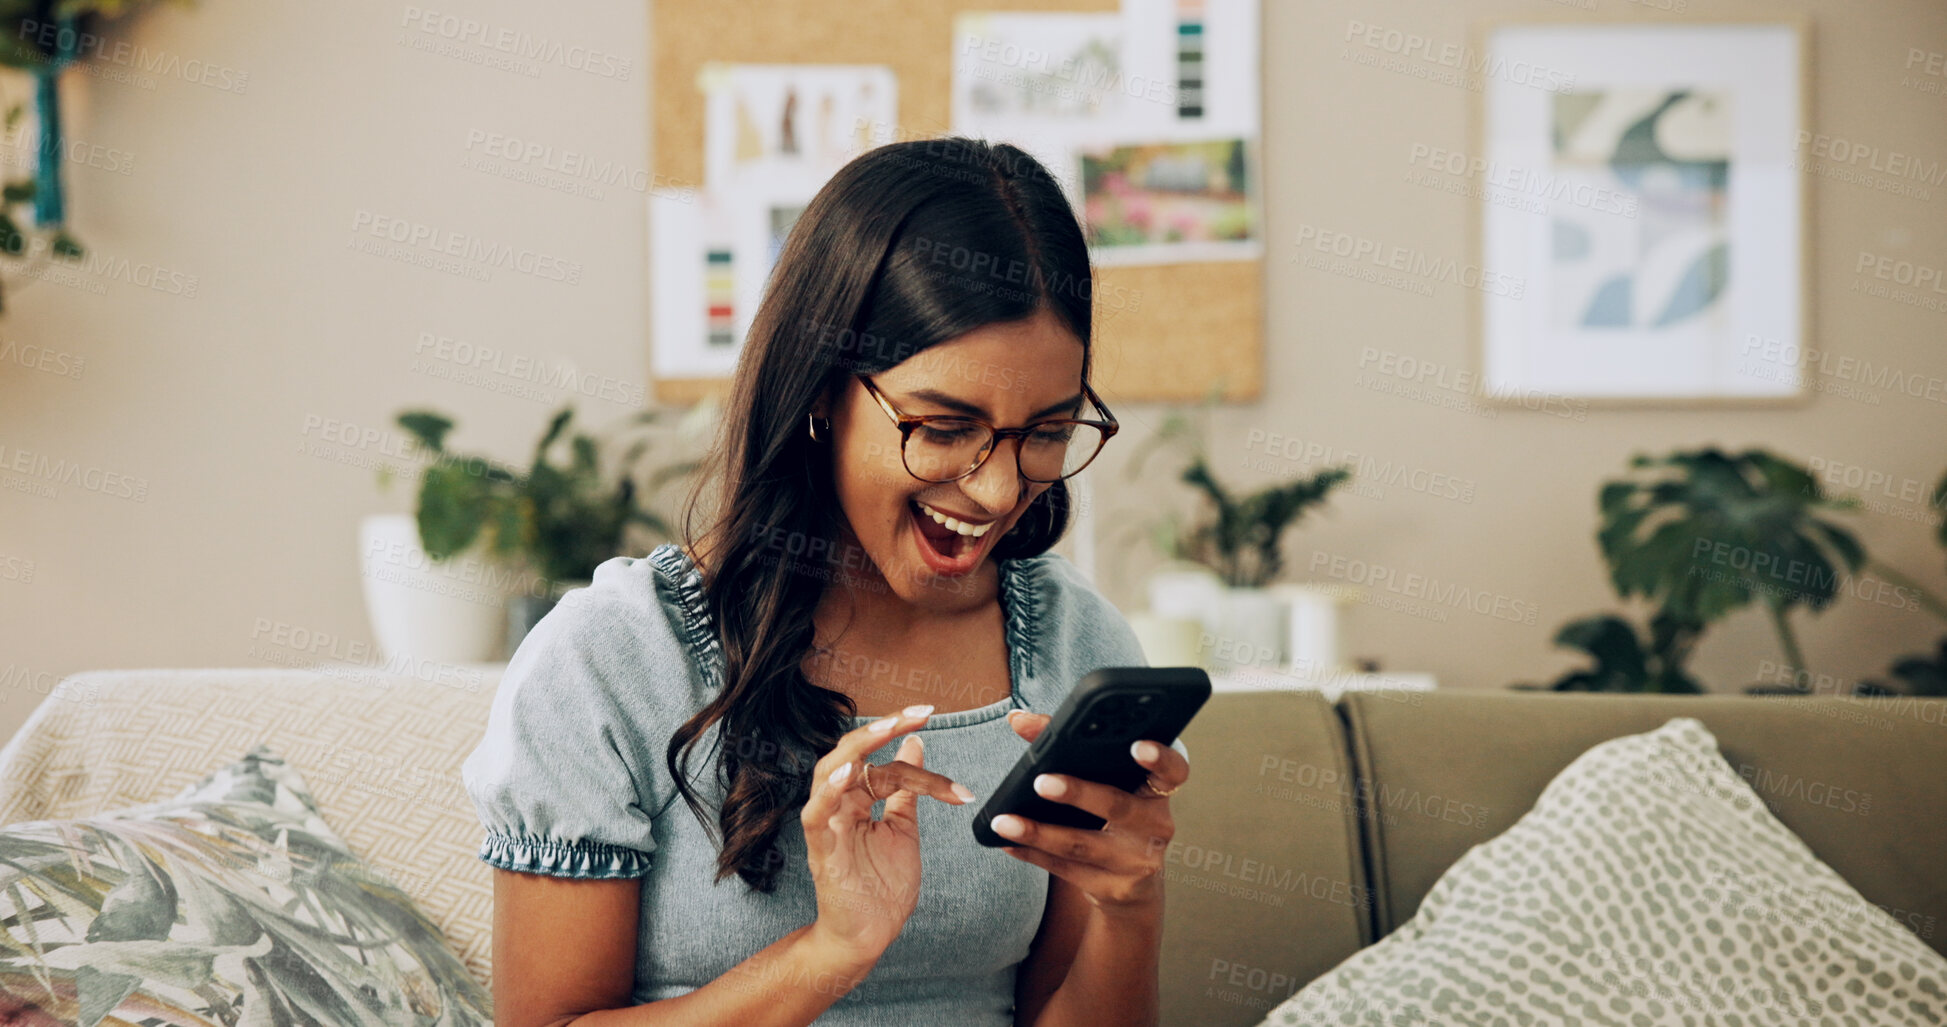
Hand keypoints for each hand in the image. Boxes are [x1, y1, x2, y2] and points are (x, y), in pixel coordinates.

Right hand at [802, 704, 978, 959]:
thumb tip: (916, 745)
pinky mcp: (821, 850)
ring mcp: (827, 826)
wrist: (870, 935)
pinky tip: (850, 773)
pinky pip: (816, 815)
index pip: (884, 763)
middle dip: (884, 728)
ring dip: (857, 748)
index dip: (914, 754)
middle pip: (852, 753)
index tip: (940, 738)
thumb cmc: (881, 886)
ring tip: (886, 729)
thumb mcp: (903, 829)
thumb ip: (907, 789)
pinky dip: (829, 792)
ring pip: (829, 773)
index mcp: (858, 799)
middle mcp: (839, 805)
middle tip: (918, 714)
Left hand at [989, 710, 1186, 913]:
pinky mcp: (1115, 889)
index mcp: (1158, 791)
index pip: (1174, 770)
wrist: (1133, 884)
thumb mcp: (1105, 781)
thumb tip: (1019, 719)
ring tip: (1004, 821)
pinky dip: (1033, 854)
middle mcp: (1156, 826)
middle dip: (1078, 794)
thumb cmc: (1113, 816)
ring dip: (1039, 832)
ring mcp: (1137, 861)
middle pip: (1117, 806)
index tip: (1138, 746)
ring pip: (1082, 845)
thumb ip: (1067, 746)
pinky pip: (1066, 870)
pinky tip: (1008, 843)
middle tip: (1041, 782)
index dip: (1161, 757)